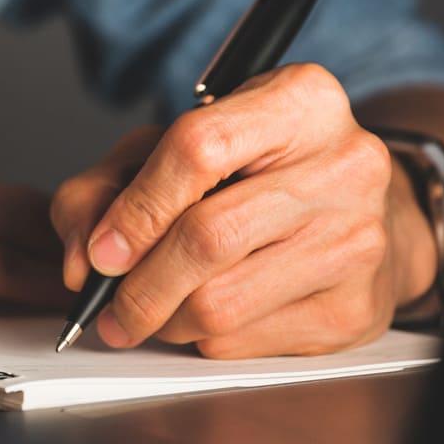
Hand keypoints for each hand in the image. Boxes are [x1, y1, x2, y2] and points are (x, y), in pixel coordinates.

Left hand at [49, 64, 437, 358]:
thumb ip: (109, 185)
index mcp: (300, 101)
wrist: (362, 214)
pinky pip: (246, 342)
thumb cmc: (257, 172)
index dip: (137, 208)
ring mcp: (357, 240)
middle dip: (139, 286)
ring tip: (154, 310)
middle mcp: (344, 165)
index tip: (102, 251)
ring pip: (221, 303)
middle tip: (109, 307)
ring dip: (165, 320)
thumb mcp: (176, 148)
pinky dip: (206, 339)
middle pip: (208, 238)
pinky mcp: (355, 308)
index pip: (198, 148)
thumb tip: (81, 259)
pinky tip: (209, 315)